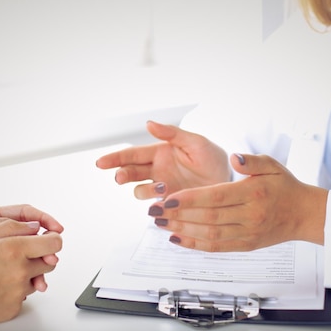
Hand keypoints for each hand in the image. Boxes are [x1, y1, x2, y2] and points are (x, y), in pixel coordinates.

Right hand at [0, 218, 62, 330]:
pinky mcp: (13, 308)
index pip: (53, 243)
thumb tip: (34, 227)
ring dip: (27, 274)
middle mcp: (20, 271)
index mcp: (14, 249)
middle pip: (49, 262)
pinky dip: (14, 290)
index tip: (47, 239)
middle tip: (20, 255)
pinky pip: (23, 296)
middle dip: (40, 257)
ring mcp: (18, 292)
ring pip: (37, 279)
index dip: (52, 239)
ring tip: (1, 272)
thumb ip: (10, 227)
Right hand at [96, 121, 230, 198]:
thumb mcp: (195, 142)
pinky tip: (165, 202)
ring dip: (145, 190)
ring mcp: (162, 188)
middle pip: (130, 173)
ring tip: (162, 187)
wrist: (229, 181)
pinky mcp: (170, 203)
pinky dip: (156, 205)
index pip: (132, 154)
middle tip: (121, 178)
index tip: (101, 163)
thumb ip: (172, 133)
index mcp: (160, 152)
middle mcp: (157, 170)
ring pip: (139, 190)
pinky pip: (155, 206)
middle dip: (122, 175)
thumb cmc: (213, 158)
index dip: (115, 158)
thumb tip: (148, 123)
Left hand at [148, 154, 327, 251]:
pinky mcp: (245, 245)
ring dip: (182, 230)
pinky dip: (195, 245)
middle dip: (178, 215)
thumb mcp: (272, 164)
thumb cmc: (285, 187)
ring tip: (160, 224)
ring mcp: (248, 233)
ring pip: (209, 235)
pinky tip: (176, 238)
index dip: (189, 199)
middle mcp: (250, 215)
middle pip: (208, 218)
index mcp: (254, 193)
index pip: (216, 196)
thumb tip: (234, 157)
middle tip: (154, 210)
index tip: (168, 199)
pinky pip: (216, 247)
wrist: (304, 214)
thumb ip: (251, 160)